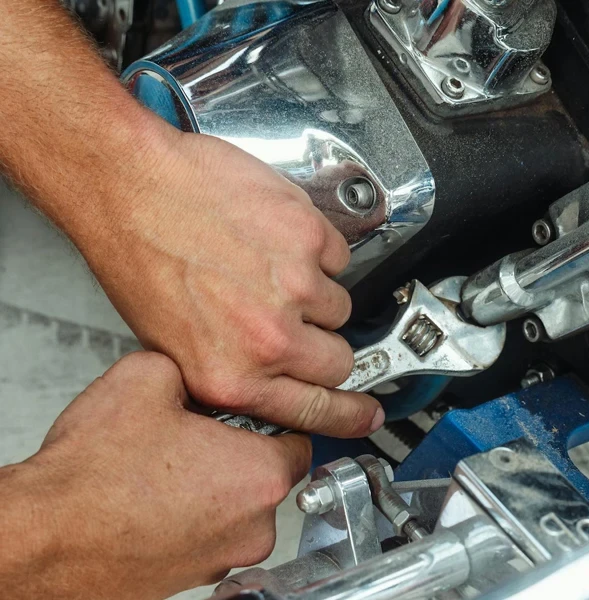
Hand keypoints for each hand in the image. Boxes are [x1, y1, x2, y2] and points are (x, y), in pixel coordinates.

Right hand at [0, 353, 309, 599]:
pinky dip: (191, 514)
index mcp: (261, 474)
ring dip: (213, 484)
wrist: (44, 536)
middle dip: (239, 449)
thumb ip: (193, 365)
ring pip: (238, 506)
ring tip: (165, 467)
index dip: (266, 414)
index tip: (243, 409)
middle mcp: (254, 525)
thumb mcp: (148, 375)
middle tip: (195, 433)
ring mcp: (225, 557)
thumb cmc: (93, 475)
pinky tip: (152, 496)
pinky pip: (209, 533)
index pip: (299, 433)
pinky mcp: (195, 578)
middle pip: (269, 472)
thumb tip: (197, 365)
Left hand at [77, 119, 382, 436]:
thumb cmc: (139, 258)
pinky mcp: (308, 237)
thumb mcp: (173, 347)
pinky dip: (315, 248)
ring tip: (269, 268)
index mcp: (231, 377)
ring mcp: (294, 287)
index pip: (316, 412)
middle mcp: (268, 339)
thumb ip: (234, 372)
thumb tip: (275, 380)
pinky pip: (338, 256)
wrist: (130, 187)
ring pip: (340, 306)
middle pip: (340, 361)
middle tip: (297, 320)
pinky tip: (273, 238)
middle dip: (323, 344)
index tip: (366, 414)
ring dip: (315, 292)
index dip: (349, 415)